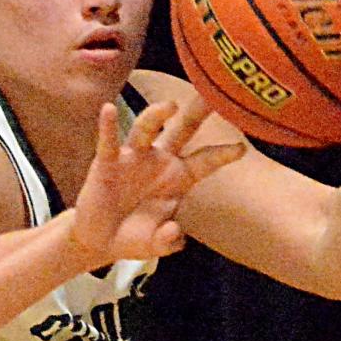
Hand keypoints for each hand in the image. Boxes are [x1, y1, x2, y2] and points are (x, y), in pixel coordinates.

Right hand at [71, 97, 244, 262]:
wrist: (99, 242)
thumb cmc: (132, 238)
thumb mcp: (154, 246)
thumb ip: (166, 241)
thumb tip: (173, 233)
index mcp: (178, 178)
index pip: (205, 161)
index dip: (222, 155)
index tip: (241, 148)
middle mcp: (159, 161)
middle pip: (183, 130)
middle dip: (198, 112)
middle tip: (214, 94)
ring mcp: (133, 158)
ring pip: (147, 129)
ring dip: (157, 115)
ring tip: (170, 105)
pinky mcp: (107, 162)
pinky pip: (109, 141)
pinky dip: (107, 126)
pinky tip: (107, 109)